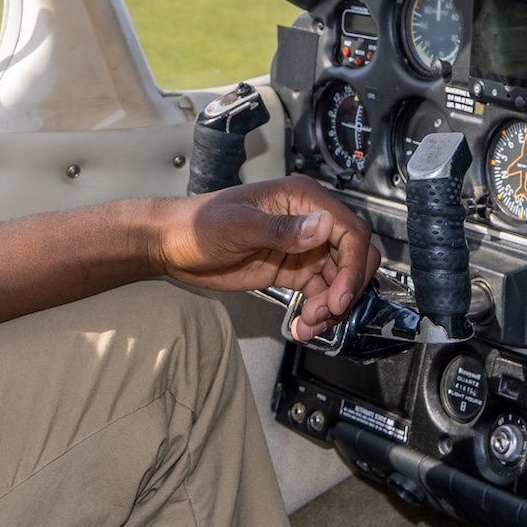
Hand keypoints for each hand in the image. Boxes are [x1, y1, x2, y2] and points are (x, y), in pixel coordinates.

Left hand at [150, 177, 376, 340]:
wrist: (173, 244)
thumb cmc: (198, 224)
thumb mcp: (238, 226)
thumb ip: (281, 229)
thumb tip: (321, 225)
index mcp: (302, 199)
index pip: (349, 231)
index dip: (352, 266)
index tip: (339, 296)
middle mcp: (308, 221)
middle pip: (353, 256)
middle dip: (346, 289)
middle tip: (325, 313)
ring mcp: (302, 247)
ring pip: (339, 279)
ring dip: (331, 307)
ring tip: (308, 325)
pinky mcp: (292, 269)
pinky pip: (319, 293)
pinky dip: (317, 313)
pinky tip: (302, 326)